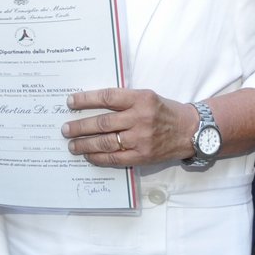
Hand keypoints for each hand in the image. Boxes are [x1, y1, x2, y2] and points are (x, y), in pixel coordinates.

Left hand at [62, 87, 190, 166]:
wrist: (190, 131)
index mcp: (141, 99)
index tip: (70, 102)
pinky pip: (115, 158)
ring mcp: (141, 139)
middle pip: (102, 123)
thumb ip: (124, 100)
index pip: (107, 98)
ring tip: (71, 144)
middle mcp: (140, 118)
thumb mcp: (147, 96)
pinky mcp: (142, 156)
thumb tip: (92, 104)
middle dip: (79, 126)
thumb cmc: (165, 111)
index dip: (86, 100)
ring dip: (85, 144)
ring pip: (106, 142)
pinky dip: (98, 157)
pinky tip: (88, 155)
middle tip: (65, 129)